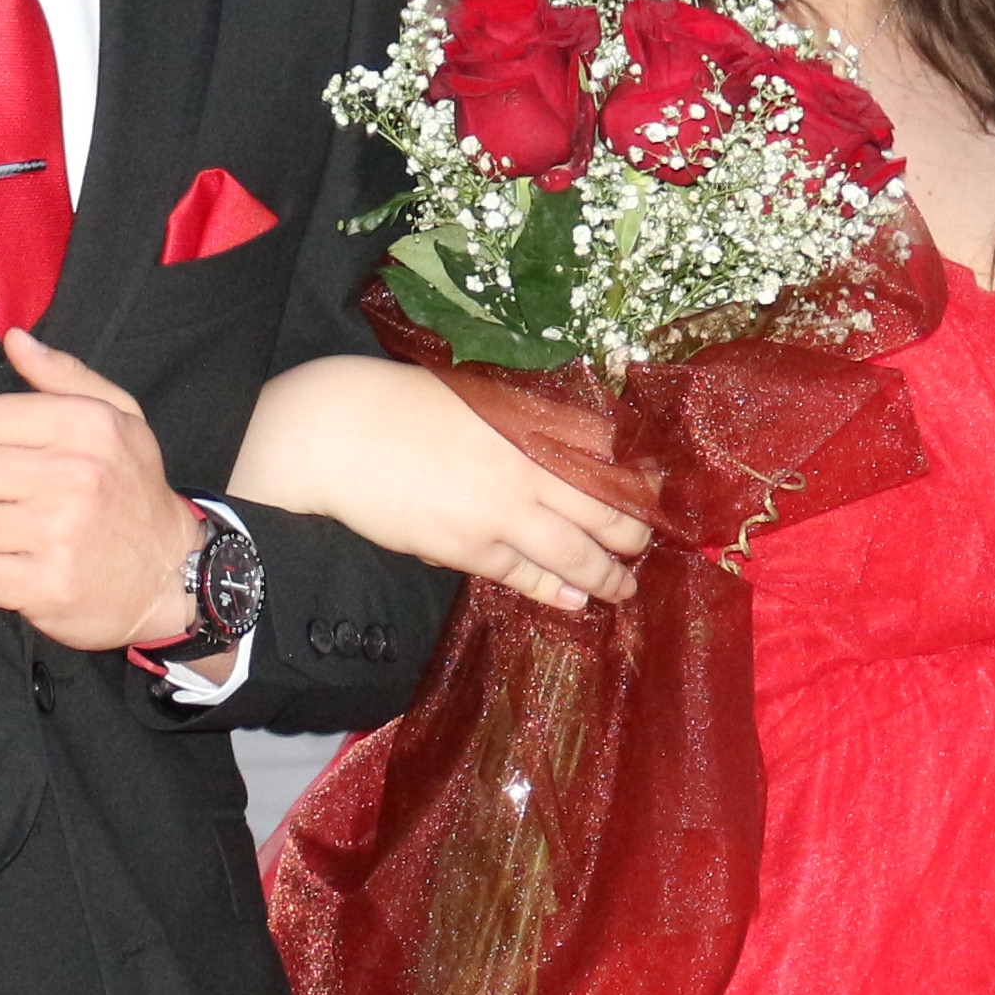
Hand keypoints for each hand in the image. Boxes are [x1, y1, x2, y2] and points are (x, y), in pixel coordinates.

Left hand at [0, 332, 201, 651]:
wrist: (173, 576)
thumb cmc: (133, 493)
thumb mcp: (120, 421)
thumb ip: (64, 376)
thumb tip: (14, 340)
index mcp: (91, 426)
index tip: (28, 461)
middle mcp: (77, 476)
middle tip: (26, 504)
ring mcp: (62, 534)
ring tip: (28, 539)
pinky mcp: (48, 586)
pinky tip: (28, 571)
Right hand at [229, 353, 648, 609]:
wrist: (337, 431)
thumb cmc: (404, 403)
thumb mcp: (479, 395)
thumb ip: (529, 418)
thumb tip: (580, 443)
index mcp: (531, 419)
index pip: (609, 450)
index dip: (639, 476)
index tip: (656, 490)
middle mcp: (526, 464)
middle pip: (605, 507)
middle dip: (634, 532)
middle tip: (647, 544)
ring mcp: (499, 510)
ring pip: (574, 551)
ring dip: (607, 573)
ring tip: (625, 586)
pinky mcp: (467, 546)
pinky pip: (525, 575)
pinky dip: (557, 589)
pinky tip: (578, 599)